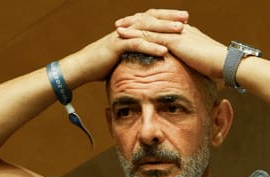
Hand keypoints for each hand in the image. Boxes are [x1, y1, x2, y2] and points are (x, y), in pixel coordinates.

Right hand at [60, 9, 187, 86]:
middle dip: (170, 17)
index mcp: (130, 29)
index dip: (167, 17)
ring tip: (181, 30)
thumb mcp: (125, 56)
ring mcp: (121, 35)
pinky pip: (136, 44)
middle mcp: (127, 28)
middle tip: (186, 18)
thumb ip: (138, 53)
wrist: (82, 67)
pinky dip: (151, 46)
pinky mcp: (116, 46)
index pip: (151, 17)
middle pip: (151, 18)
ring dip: (164, 29)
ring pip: (146, 28)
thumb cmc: (104, 63)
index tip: (185, 18)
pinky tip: (164, 50)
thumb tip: (153, 58)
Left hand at [115, 9, 227, 79]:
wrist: (229, 64)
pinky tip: (123, 36)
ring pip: (149, 25)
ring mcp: (177, 33)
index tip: (138, 28)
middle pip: (154, 20)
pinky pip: (150, 35)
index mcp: (187, 33)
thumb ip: (196, 65)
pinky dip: (135, 34)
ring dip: (131, 25)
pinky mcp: (174, 40)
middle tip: (121, 24)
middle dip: (136, 21)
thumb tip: (195, 74)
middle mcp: (180, 29)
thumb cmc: (221, 68)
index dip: (150, 26)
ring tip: (117, 28)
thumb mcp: (205, 65)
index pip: (164, 25)